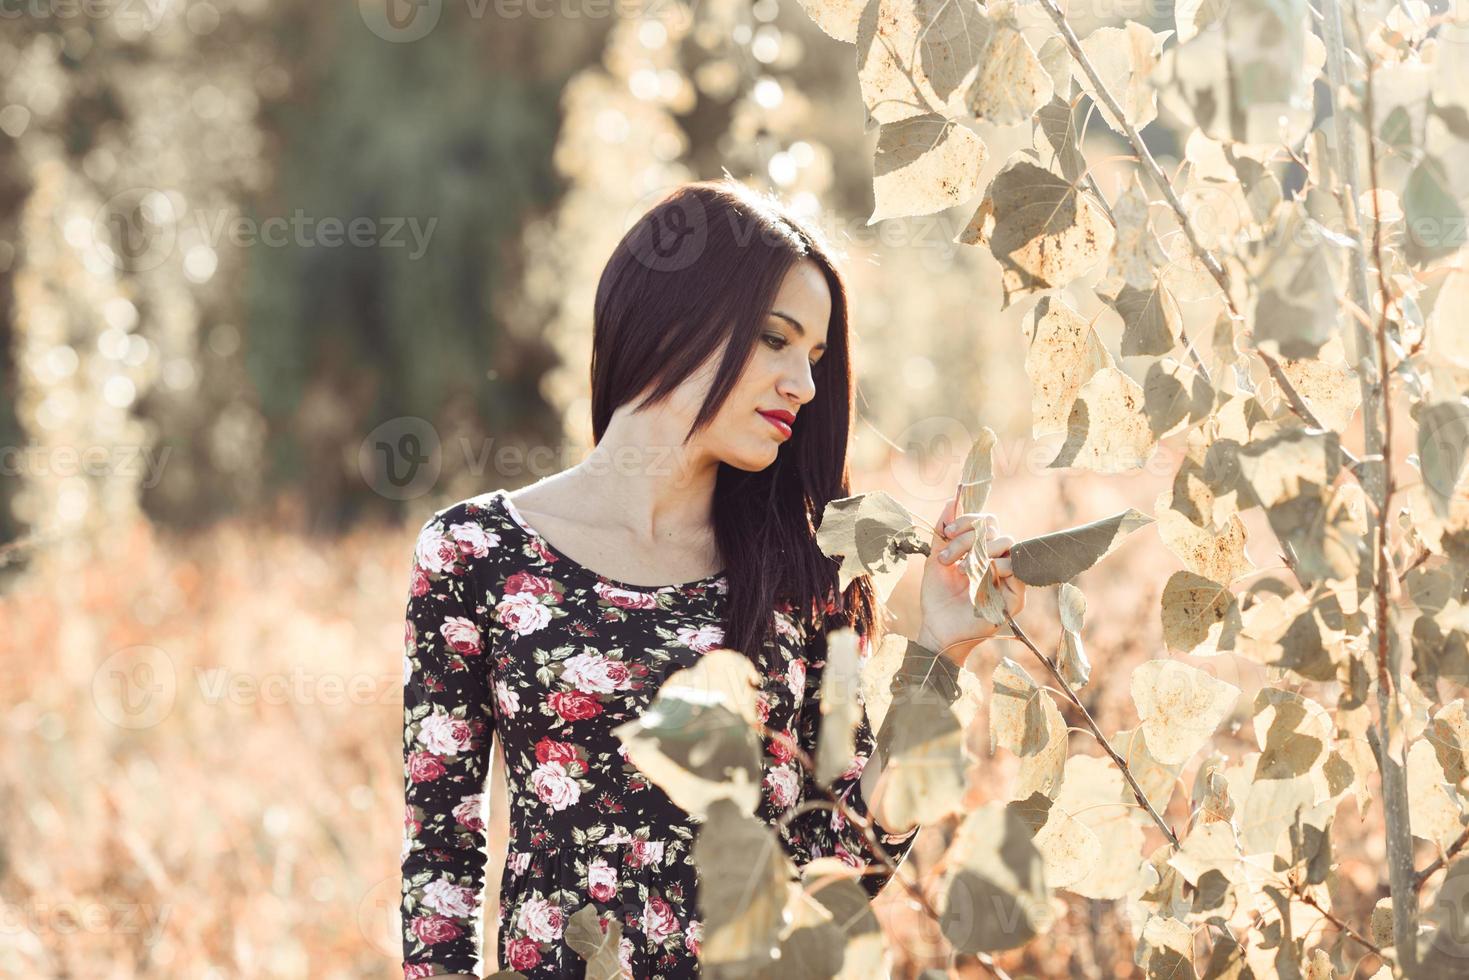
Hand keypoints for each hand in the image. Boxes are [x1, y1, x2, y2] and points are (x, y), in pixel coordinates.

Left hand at [916, 492, 1025, 663]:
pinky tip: (974, 576)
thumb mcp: (936, 560)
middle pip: (996, 530)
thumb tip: (952, 499)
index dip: (969, 519)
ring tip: (960, 569)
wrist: (936, 629)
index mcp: (982, 551)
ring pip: (1008, 543)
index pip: (987, 522)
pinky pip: (1017, 569)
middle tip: (946, 558)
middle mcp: (998, 561)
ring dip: (980, 550)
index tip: (947, 531)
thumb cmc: (937, 598)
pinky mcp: (1015, 596)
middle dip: (968, 538)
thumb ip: (944, 532)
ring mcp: (1008, 578)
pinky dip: (995, 566)